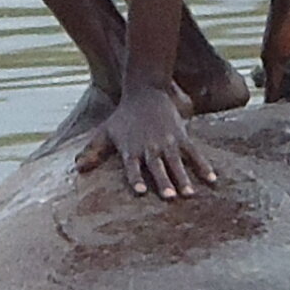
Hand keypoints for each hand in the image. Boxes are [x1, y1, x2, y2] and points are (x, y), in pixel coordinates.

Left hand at [84, 78, 218, 200]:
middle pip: (157, 167)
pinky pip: (194, 153)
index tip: (140, 191)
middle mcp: (150, 147)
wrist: (146, 92)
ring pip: (176, 162)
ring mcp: (167, 142)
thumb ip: (93, 152)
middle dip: (163, 182)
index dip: (136, 178)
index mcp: (131, 149)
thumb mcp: (105, 133)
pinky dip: (203, 166)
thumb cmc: (123, 117)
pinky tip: (212, 180)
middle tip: (169, 197)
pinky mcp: (181, 137)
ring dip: (183, 178)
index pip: (132, 166)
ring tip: (189, 194)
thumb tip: (77, 169)